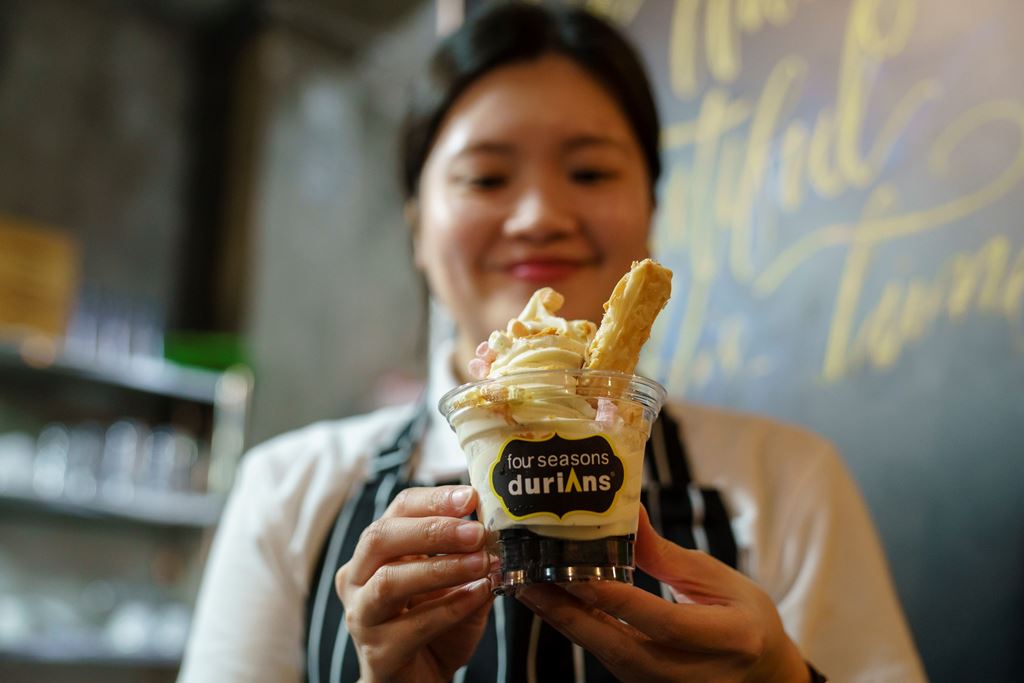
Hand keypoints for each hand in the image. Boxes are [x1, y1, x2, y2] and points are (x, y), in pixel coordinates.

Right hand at [334, 485, 493, 682]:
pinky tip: (478, 596)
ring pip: (389, 581)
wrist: (423, 680)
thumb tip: (493, 526)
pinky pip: (412, 625)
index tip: (469, 497)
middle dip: (432, 530)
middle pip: (382, 538)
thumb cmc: (436, 626)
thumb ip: (470, 555)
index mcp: (376, 552)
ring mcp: (362, 616)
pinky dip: (449, 608)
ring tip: (481, 563)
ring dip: (441, 568)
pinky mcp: (377, 653)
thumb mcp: (457, 582)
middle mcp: (358, 579)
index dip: (433, 500)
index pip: (397, 510)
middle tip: (475, 532)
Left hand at [516, 506, 809, 682]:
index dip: (617, 599)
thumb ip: (665, 555)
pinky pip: (607, 659)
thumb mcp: (716, 578)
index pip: (662, 622)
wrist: (759, 670)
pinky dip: (578, 630)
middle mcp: (694, 673)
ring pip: (607, 657)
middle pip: (622, 649)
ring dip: (565, 623)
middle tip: (529, 582)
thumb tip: (628, 512)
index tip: (575, 572)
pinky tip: (553, 604)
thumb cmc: (743, 616)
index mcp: (727, 638)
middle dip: (570, 615)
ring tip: (529, 588)